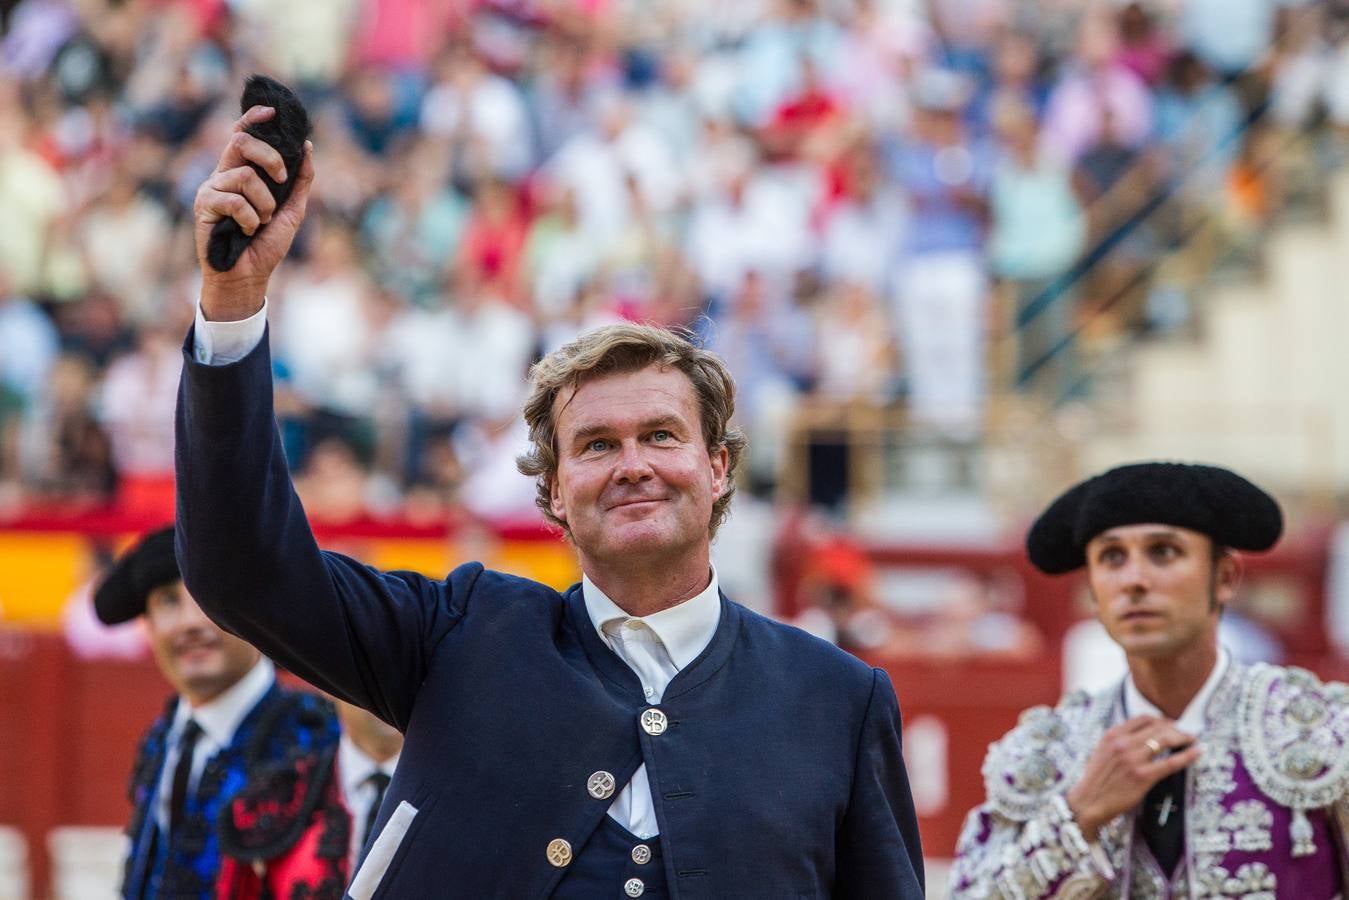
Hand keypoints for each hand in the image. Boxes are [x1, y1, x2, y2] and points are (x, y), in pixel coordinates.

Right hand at [193, 105, 314, 320]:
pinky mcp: (204, 205)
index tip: (270, 111)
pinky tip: (247, 230)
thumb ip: (300, 180)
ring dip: (264, 203)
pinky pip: (234, 200)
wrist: (249, 275)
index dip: (253, 119)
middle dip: (271, 158)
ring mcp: (212, 188)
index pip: (242, 135)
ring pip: (244, 175)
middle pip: (241, 141)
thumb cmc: (267, 244)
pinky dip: (250, 218)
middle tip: (281, 180)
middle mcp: (224, 174)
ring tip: (262, 222)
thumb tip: (308, 146)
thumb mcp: (292, 210)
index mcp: (242, 172)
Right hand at [1065, 715, 1200, 839]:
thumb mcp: (1101, 751)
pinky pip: (1170, 762)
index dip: (1161, 720)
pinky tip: (1197, 752)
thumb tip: (1142, 734)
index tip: (1170, 724)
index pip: (1143, 718)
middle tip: (1185, 733)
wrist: (1088, 802)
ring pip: (1165, 740)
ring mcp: (1133, 760)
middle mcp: (1122, 744)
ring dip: (1183, 737)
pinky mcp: (1142, 777)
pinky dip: (1187, 756)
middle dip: (1175, 728)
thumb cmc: (1096, 780)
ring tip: (1192, 740)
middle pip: (1157, 727)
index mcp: (1112, 735)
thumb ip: (1119, 741)